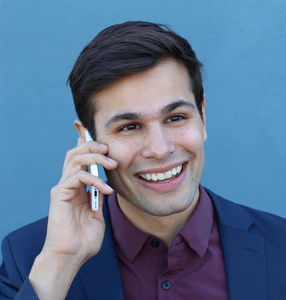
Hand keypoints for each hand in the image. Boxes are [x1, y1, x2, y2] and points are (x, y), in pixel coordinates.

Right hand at [29, 137, 117, 298]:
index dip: (86, 144)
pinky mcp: (59, 194)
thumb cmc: (84, 239)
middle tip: (109, 147)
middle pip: (76, 152)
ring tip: (112, 163)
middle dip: (92, 144)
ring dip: (95, 157)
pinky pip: (77, 177)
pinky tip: (107, 189)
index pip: (80, 159)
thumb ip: (99, 195)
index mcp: (77, 187)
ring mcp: (62, 188)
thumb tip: (107, 182)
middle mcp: (68, 184)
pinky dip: (95, 179)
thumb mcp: (98, 212)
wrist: (71, 256)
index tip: (99, 135)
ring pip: (75, 159)